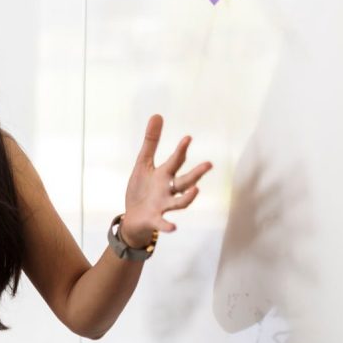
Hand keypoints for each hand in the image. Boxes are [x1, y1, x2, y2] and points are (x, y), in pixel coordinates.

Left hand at [121, 114, 212, 248]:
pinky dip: (167, 225)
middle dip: (196, 173)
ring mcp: (163, 206)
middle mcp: (167, 190)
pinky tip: (173, 227)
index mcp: (164, 175)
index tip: (188, 138)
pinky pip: (163, 223)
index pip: (175, 161)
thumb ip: (151, 141)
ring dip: (188, 198)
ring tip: (196, 189)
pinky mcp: (154, 219)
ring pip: (179, 203)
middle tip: (209, 164)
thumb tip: (157, 115)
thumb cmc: (141, 189)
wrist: (133, 217)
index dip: (181, 150)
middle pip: (184, 181)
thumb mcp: (143, 163)